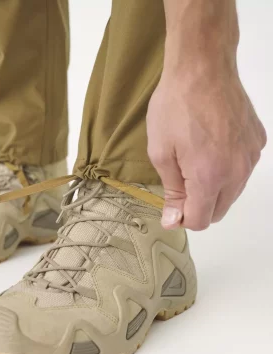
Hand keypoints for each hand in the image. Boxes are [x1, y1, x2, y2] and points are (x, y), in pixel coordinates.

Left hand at [147, 70, 265, 230]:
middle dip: (197, 206)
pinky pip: (241, 170)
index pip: (200, 220)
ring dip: (212, 189)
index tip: (171, 203)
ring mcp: (251, 156)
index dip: (182, 217)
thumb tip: (173, 221)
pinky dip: (226, 169)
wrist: (202, 67)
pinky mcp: (257, 141)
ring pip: (231, 193)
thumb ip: (172, 192)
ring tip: (194, 161)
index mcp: (209, 177)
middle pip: (218, 211)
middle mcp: (237, 171)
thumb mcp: (161, 153)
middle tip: (179, 181)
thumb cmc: (175, 108)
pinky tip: (212, 147)